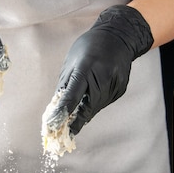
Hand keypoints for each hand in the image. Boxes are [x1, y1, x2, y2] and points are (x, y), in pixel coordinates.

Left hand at [44, 5, 153, 135]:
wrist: (119, 37)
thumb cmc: (89, 48)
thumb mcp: (71, 62)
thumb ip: (64, 87)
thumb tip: (55, 109)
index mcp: (86, 67)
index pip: (72, 96)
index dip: (62, 113)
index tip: (53, 127)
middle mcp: (102, 77)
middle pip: (86, 108)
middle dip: (73, 122)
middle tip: (62, 134)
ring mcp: (114, 84)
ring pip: (95, 108)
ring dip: (83, 114)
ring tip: (74, 116)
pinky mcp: (120, 90)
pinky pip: (103, 103)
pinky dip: (94, 105)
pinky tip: (92, 97)